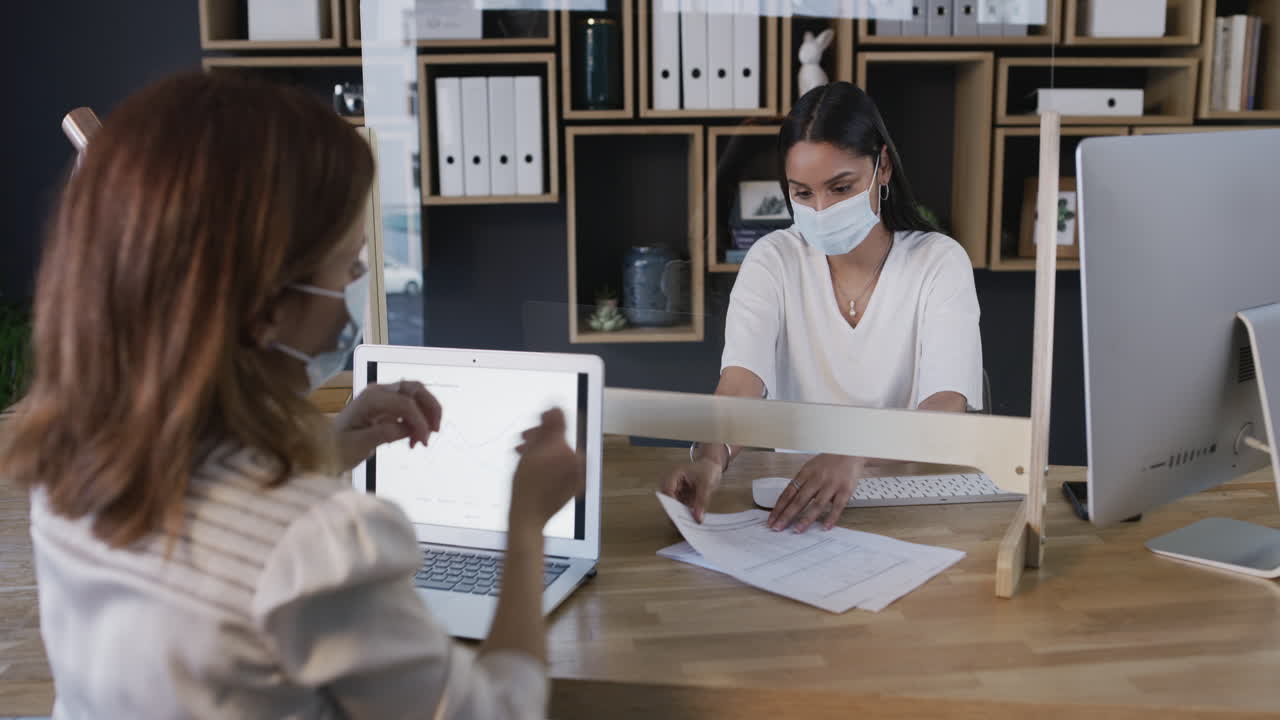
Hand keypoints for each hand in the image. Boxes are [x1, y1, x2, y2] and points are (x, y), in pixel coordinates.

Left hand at [333, 381, 442, 470]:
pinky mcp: (387, 405)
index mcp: (370, 399)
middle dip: (430, 409)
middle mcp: (378, 392)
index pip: (405, 403)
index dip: (420, 421)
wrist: (324, 447)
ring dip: (427, 413)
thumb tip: (408, 429)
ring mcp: (383, 397)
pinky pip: (410, 405)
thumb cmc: (337, 447)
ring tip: (423, 439)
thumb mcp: (359, 444)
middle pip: (415, 389)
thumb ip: (385, 433)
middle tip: (435, 432)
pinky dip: (419, 419)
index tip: (423, 441)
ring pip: (416, 394)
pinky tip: (414, 438)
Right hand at [510, 409, 584, 531]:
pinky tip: (533, 466)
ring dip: (542, 450)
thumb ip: (548, 426)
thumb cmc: (526, 487)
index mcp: (568, 450)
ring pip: (560, 452)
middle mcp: (578, 461)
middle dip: (540, 437)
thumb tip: (555, 408)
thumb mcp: (532, 451)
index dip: (550, 417)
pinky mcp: (576, 484)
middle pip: (560, 439)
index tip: (540, 418)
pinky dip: (550, 463)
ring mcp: (579, 474)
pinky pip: (564, 466)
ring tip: (524, 454)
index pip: (563, 423)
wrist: (528, 516)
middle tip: (524, 439)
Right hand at [660, 459, 722, 522]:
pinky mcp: (681, 499)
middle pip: (668, 501)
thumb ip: (701, 501)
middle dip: (674, 513)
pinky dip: (685, 516)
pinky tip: (691, 523)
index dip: (671, 504)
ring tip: (687, 528)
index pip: (668, 491)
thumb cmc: (707, 470)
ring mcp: (675, 492)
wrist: (711, 467)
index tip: (679, 517)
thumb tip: (697, 519)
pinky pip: (680, 509)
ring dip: (679, 516)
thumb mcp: (706, 484)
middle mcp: (671, 484)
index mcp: (674, 475)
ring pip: (673, 507)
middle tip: (682, 527)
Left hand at [767, 454, 863, 532]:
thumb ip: (801, 484)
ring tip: (797, 530)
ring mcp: (831, 485)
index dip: (779, 507)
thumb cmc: (827, 462)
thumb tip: (787, 502)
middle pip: (799, 500)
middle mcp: (817, 479)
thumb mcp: (809, 468)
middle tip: (778, 528)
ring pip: (817, 504)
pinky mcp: (845, 490)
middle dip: (787, 515)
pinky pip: (838, 506)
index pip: (788, 493)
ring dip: (806, 519)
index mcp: (805, 473)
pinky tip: (825, 527)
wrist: (849, 451)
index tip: (772, 519)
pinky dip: (831, 517)